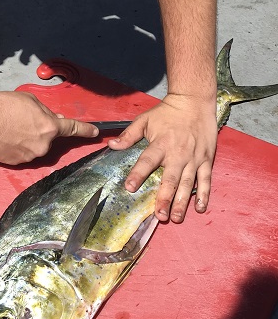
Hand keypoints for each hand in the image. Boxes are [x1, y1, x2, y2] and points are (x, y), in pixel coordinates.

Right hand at [0, 91, 98, 164]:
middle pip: (49, 139)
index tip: (96, 133)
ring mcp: (30, 156)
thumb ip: (45, 112)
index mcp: (50, 127)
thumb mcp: (30, 101)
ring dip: (29, 139)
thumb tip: (55, 120)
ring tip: (11, 129)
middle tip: (24, 121)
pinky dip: (17, 147)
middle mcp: (43, 145)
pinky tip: (6, 138)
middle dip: (42, 131)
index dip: (86, 130)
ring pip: (36, 147)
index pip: (73, 129)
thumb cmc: (4, 105)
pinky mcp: (17, 163)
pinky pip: (23, 154)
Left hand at [108, 94, 216, 222]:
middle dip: (165, 198)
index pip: (147, 161)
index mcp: (161, 144)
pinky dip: (204, 194)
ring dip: (182, 202)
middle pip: (170, 179)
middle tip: (159, 215)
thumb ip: (128, 135)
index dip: (138, 174)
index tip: (129, 187)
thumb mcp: (145, 120)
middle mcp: (178, 153)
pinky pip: (205, 179)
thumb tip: (111, 145)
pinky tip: (199, 208)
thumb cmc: (167, 112)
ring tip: (175, 218)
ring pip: (188, 183)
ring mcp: (194, 158)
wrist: (195, 101)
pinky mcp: (207, 159)